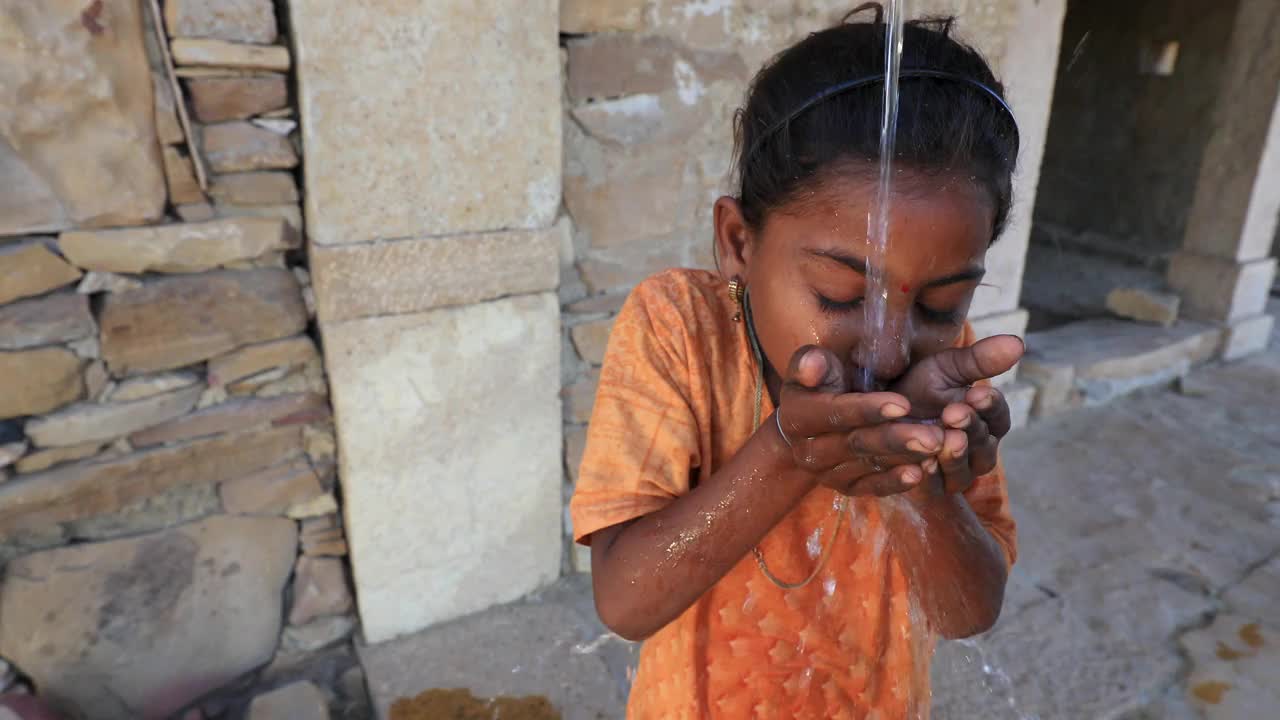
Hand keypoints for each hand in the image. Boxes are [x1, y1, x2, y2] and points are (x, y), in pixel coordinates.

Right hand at [773, 345, 944, 496]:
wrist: (813, 420)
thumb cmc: (820, 383)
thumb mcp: (812, 365)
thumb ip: (812, 362)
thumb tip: (812, 366)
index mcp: (796, 417)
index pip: (834, 414)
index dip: (868, 409)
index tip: (904, 404)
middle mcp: (808, 451)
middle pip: (856, 444)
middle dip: (897, 439)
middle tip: (935, 436)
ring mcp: (827, 474)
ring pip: (869, 466)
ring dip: (905, 458)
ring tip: (938, 448)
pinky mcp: (846, 488)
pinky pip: (872, 487)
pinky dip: (897, 481)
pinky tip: (922, 472)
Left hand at [889, 335, 1024, 493]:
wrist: (879, 410)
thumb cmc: (919, 386)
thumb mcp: (946, 368)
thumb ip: (979, 360)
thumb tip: (1017, 343)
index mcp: (988, 420)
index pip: (998, 416)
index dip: (990, 406)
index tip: (977, 393)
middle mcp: (978, 450)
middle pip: (985, 445)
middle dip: (971, 427)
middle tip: (955, 412)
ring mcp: (956, 471)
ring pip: (965, 470)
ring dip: (956, 455)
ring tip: (946, 439)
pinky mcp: (931, 487)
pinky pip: (936, 487)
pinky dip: (931, 477)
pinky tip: (922, 464)